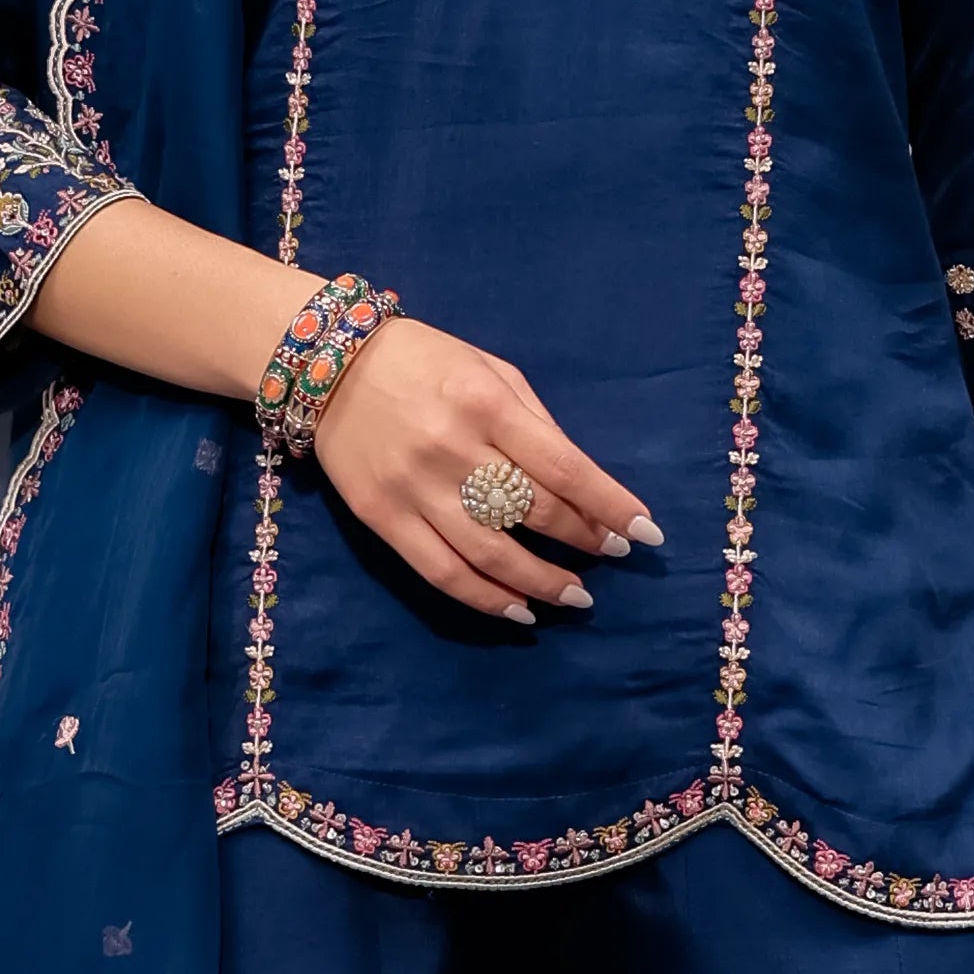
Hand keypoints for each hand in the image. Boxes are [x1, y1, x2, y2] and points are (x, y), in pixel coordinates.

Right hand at [308, 315, 659, 621]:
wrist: (328, 364)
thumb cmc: (425, 362)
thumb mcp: (491, 370)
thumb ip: (536, 423)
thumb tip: (583, 484)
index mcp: (487, 403)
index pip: (564, 468)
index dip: (610, 506)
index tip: (645, 532)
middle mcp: (453, 448)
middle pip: (533, 512)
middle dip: (584, 541)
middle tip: (612, 556)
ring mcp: (414, 488)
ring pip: (491, 554)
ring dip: (541, 583)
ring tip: (576, 597)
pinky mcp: (382, 518)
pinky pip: (442, 573)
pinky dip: (486, 599)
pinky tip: (519, 611)